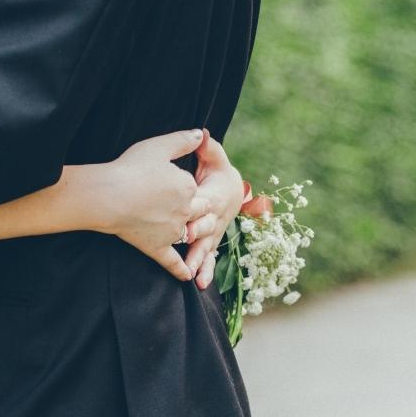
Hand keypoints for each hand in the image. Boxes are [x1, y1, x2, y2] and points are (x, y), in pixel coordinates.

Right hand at [96, 129, 209, 281]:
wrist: (108, 196)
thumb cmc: (131, 168)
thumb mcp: (159, 146)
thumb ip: (183, 140)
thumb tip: (202, 133)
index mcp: (188, 188)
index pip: (196, 189)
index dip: (188, 187)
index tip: (173, 184)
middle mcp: (186, 212)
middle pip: (199, 212)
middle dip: (197, 210)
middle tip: (185, 208)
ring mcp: (172, 232)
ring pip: (188, 235)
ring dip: (192, 235)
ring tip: (190, 235)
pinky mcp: (157, 248)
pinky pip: (173, 262)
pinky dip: (181, 269)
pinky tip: (188, 276)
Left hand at [185, 130, 243, 289]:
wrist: (231, 190)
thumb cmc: (218, 172)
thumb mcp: (214, 158)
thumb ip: (208, 147)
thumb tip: (202, 132)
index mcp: (214, 196)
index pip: (205, 203)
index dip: (196, 208)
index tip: (184, 213)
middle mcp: (216, 217)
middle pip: (206, 228)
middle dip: (196, 236)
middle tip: (184, 243)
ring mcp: (214, 233)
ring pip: (208, 247)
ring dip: (201, 260)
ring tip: (194, 274)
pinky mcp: (211, 242)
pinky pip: (210, 258)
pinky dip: (207, 271)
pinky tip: (199, 284)